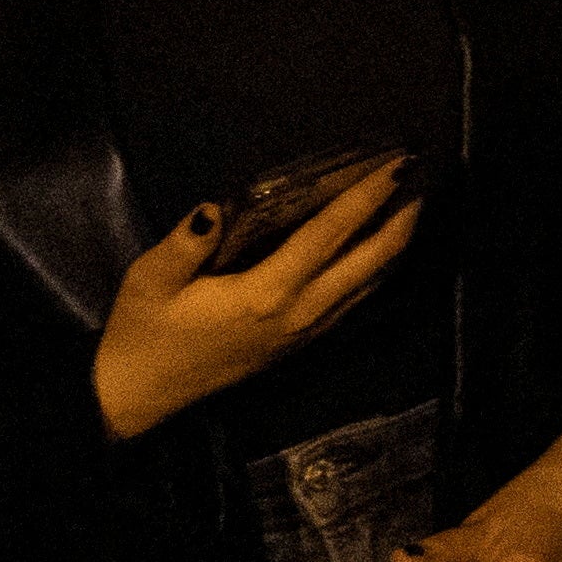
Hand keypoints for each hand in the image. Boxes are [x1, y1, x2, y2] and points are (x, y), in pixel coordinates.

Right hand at [89, 159, 424, 440]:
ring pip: (370, 283)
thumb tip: (215, 207)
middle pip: (370, 260)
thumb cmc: (142, 334)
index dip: (367, 197)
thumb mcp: (149, 283)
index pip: (328, 235)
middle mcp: (298, 313)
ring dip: (396, 242)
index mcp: (265, 294)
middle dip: (402, 216)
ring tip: (415, 203)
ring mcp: (305, 332)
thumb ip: (184, 244)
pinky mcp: (302, 344)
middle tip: (424, 175)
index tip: (399, 165)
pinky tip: (384, 249)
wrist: (137, 397)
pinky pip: (355, 302)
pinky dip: (378, 270)